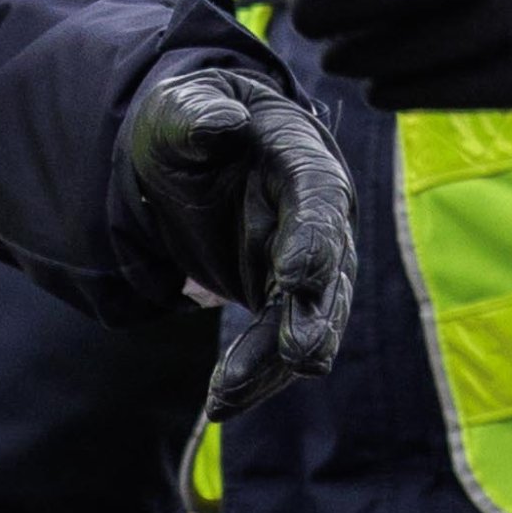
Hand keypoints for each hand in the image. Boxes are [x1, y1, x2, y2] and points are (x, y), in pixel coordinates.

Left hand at [115, 45, 363, 423]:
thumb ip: (197, 114)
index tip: (294, 277)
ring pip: (309, 321)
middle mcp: (320, 217)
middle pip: (330, 272)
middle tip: (299, 356)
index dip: (313, 239)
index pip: (319, 199)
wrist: (191, 156)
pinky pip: (279, 344)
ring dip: (274, 363)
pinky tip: (223, 403)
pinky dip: (255, 376)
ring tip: (227, 395)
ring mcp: (309, 263)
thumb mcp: (180, 109)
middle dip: (314, 317)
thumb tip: (219, 123)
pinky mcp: (286, 300)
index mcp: (302, 160)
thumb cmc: (191, 122)